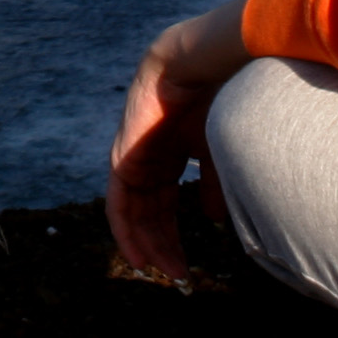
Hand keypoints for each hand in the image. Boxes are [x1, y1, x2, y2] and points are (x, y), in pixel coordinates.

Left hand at [103, 0, 257, 286]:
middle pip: (149, 212)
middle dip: (161, 244)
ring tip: (160, 270)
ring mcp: (133, 157)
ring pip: (133, 211)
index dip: (173, 235)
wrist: (199, 63)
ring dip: (144, 242)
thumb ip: (215, 185)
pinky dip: (125, 229)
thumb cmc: (218, 99)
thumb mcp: (219, 152)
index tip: (186, 266)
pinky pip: (118, 201)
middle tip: (177, 274)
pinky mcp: (122, 156)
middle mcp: (149, 158)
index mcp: (171, 155)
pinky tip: (137, 252)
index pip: (165, 204)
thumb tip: (213, 219)